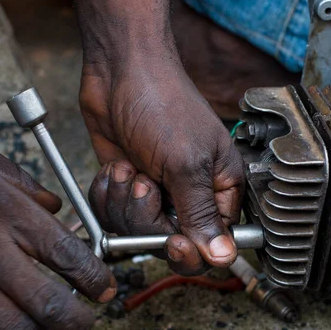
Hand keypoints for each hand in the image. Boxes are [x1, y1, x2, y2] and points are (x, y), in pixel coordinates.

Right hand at [0, 133, 115, 329]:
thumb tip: (53, 206)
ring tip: (41, 317)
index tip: (105, 286)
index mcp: (3, 211)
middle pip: (48, 305)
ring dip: (36, 328)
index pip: (68, 255)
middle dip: (78, 320)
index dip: (95, 277)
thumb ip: (20, 181)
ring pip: (14, 329)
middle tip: (86, 319)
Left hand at [73, 0, 244, 274]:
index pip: (213, 244)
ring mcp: (156, 192)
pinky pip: (111, 217)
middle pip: (169, 243)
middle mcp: (190, 195)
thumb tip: (224, 257)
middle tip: (145, 183)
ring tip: (128, 167)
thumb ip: (201, 214)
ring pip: (135, 232)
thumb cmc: (163, 103)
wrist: (120, 72)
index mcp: (220, 188)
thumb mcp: (185, 163)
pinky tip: (114, 169)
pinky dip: (106, 196)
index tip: (172, 239)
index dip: (190, 250)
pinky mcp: (127, 187)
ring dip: (123, 202)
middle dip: (147, 217)